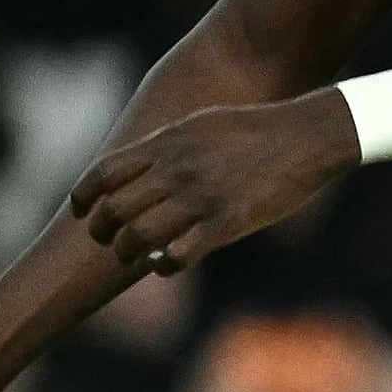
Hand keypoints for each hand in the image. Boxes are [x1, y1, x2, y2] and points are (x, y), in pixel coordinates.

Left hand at [67, 94, 363, 279]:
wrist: (308, 136)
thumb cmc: (256, 129)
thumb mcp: (200, 125)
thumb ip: (166, 146)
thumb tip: (139, 163)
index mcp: (166, 144)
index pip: (102, 174)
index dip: (83, 197)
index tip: (83, 212)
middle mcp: (176, 170)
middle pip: (115, 209)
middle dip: (103, 231)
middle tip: (109, 241)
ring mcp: (201, 197)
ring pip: (139, 236)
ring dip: (128, 252)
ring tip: (134, 256)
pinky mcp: (228, 222)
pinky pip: (179, 255)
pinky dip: (163, 265)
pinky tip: (165, 263)